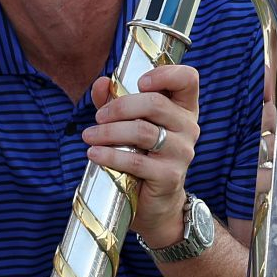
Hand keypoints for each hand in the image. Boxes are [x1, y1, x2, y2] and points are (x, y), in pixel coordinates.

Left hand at [83, 63, 200, 246]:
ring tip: (89, 136)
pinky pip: (136, 161)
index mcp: (183, 108)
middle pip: (156, 104)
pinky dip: (110, 155)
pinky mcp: (170, 176)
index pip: (188, 79)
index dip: (166, 73)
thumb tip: (100, 83)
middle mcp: (188, 127)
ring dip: (109, 132)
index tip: (139, 82)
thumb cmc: (141, 155)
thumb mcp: (127, 124)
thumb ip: (114, 101)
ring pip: (143, 131)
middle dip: (120, 107)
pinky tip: (94, 154)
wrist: (154, 203)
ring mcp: (182, 152)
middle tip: (98, 117)